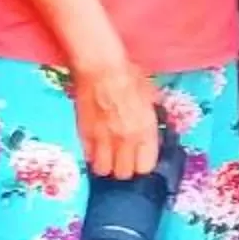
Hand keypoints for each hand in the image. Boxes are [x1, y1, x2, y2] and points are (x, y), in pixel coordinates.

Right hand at [72, 56, 157, 179]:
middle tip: (124, 157)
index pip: (146, 166)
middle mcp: (125, 139)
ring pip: (103, 170)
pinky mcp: (84, 134)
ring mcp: (103, 139)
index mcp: (145, 130)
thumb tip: (154, 121)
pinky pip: (88, 156)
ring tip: (108, 155)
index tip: (141, 158)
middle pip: (124, 173)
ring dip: (106, 164)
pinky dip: (92, 155)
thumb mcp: (150, 93)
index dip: (143, 164)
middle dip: (125, 167)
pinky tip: (96, 146)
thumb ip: (152, 113)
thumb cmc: (128, 74)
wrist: (100, 66)